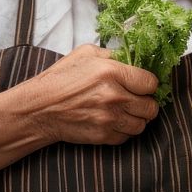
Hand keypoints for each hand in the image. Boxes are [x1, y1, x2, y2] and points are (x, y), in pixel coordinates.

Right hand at [28, 44, 159, 145]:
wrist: (39, 109)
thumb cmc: (60, 79)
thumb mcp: (85, 54)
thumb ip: (112, 54)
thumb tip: (132, 58)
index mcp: (112, 72)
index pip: (151, 83)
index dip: (148, 84)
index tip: (142, 85)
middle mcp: (115, 96)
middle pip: (151, 106)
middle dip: (146, 103)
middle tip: (136, 100)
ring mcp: (110, 118)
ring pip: (142, 124)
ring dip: (137, 118)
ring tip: (126, 111)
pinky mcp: (104, 136)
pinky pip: (127, 136)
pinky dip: (124, 130)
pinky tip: (114, 121)